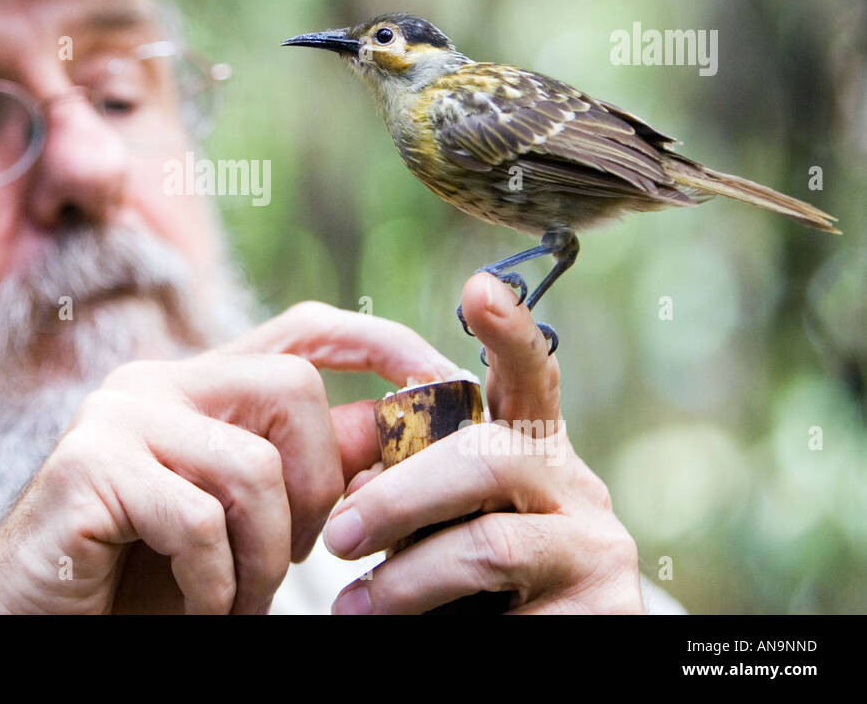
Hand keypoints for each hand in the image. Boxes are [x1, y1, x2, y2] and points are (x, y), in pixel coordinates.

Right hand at [0, 302, 460, 613]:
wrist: (32, 628)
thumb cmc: (141, 584)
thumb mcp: (243, 527)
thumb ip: (303, 471)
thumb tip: (391, 425)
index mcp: (196, 385)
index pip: (304, 329)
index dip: (382, 343)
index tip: (448, 385)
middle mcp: (155, 383)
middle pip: (290, 389)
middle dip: (319, 490)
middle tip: (298, 561)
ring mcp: (115, 417)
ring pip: (250, 465)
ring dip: (265, 559)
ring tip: (237, 601)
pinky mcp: (86, 466)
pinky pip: (197, 519)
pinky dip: (215, 585)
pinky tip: (194, 605)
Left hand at [323, 272, 644, 613]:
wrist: (532, 659)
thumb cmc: (465, 591)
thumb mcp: (436, 525)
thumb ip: (412, 487)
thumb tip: (352, 471)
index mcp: (531, 449)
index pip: (528, 376)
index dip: (508, 330)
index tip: (479, 286)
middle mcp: (574, 485)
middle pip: (486, 458)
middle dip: (398, 496)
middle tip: (338, 537)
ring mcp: (597, 546)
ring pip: (489, 543)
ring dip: (405, 578)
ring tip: (352, 608)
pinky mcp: (607, 609)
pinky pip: (507, 611)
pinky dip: (438, 625)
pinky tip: (407, 637)